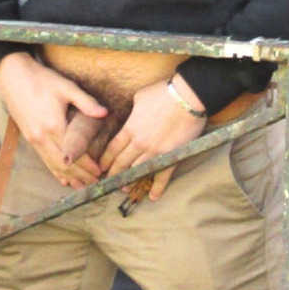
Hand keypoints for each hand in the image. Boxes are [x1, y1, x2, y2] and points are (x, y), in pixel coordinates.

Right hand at [0, 50, 107, 187]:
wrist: (13, 76)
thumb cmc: (41, 79)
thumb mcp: (66, 87)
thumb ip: (86, 102)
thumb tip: (105, 113)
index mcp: (54, 125)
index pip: (74, 153)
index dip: (88, 165)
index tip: (100, 172)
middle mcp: (42, 137)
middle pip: (64, 164)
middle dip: (81, 176)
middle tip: (96, 184)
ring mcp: (34, 139)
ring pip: (53, 165)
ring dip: (69, 177)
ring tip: (83, 187)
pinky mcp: (30, 138)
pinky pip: (44, 160)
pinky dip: (55, 171)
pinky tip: (63, 178)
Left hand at [103, 69, 204, 200]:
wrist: (188, 97)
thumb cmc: (163, 93)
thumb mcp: (139, 98)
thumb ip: (133, 112)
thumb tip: (132, 116)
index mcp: (130, 128)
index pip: (113, 149)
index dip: (105, 160)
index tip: (101, 167)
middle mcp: (139, 143)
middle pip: (121, 163)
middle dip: (113, 173)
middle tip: (108, 181)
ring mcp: (155, 152)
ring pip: (138, 171)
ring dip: (130, 181)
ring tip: (125, 188)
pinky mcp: (171, 156)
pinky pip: (162, 176)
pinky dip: (157, 188)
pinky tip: (153, 196)